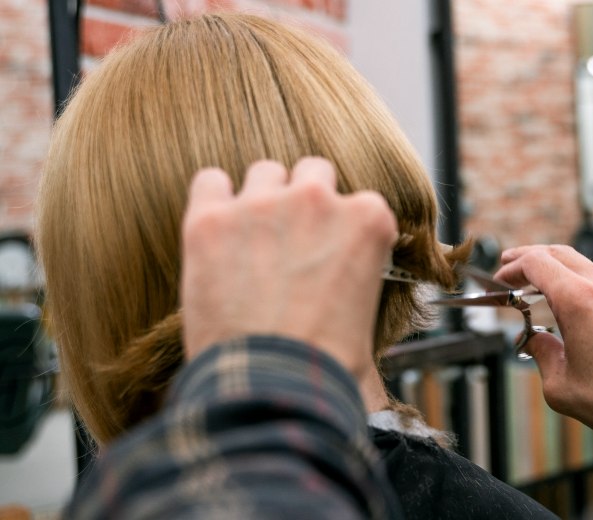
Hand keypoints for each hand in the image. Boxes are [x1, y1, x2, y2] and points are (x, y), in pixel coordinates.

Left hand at [180, 158, 397, 380]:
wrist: (274, 388)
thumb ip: (361, 279)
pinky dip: (214, 200)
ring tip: (252, 241)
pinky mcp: (210, 220)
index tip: (333, 253)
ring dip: (262, 199)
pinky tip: (217, 231)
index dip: (344, 229)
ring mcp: (261, 205)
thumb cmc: (326, 366)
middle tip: (292, 241)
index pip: (360, 202)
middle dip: (305, 202)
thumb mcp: (368, 317)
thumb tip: (349, 287)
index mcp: (366, 220)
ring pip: (264, 173)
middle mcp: (316, 199)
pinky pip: (210, 181)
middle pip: (312, 173)